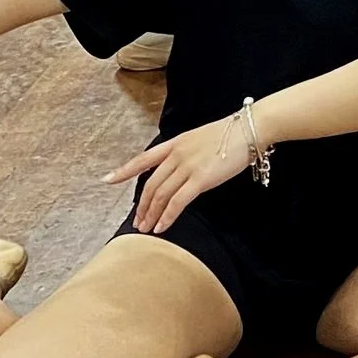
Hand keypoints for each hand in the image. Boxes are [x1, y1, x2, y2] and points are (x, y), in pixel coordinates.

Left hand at [108, 112, 255, 238]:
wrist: (250, 128)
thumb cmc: (231, 134)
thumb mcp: (201, 139)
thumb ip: (187, 154)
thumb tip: (181, 171)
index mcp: (175, 143)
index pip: (143, 159)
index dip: (124, 171)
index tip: (107, 180)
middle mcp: (177, 155)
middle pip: (150, 184)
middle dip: (141, 206)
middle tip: (137, 222)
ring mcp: (187, 166)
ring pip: (161, 195)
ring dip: (151, 214)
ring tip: (146, 228)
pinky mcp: (200, 179)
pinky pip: (177, 202)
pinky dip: (167, 216)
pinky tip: (162, 227)